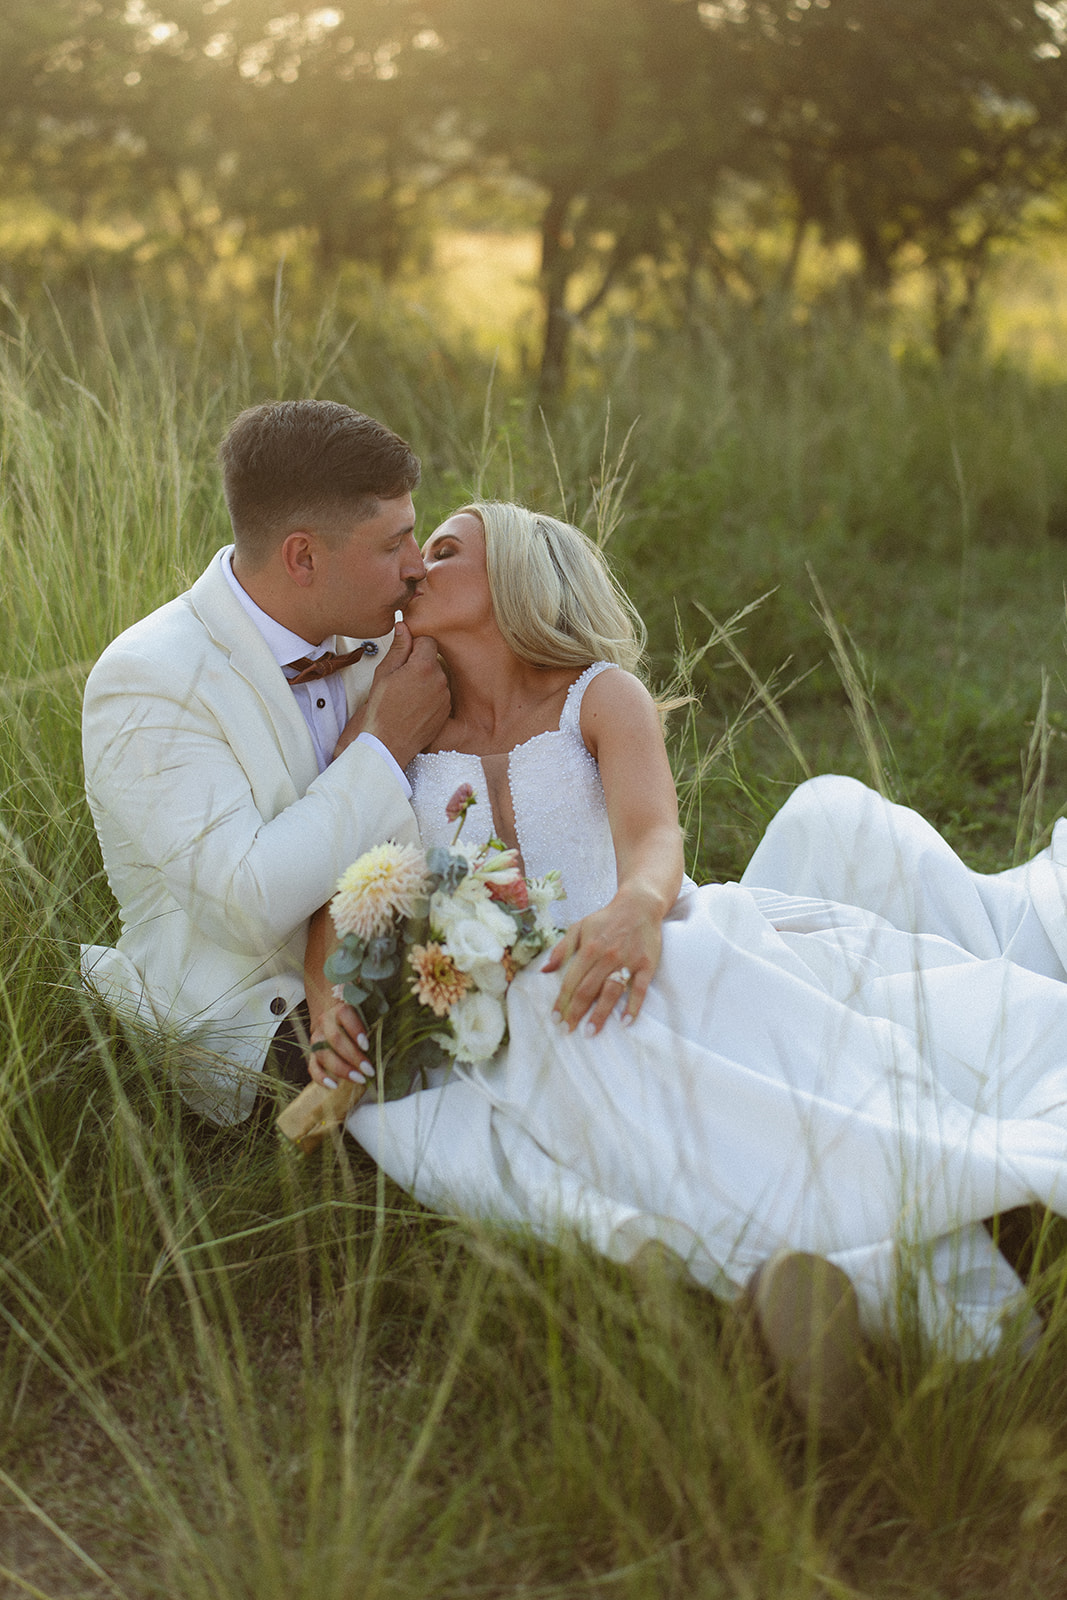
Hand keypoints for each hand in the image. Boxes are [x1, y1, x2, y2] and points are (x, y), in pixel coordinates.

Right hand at [307, 996, 373, 1089]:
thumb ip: (374, 1020)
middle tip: (369, 1070)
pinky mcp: (312, 1053)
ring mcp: (316, 1038)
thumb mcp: (365, 1011)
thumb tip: (392, 1038)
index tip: (367, 1046)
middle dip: (353, 1057)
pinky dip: (321, 1077)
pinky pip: (312, 1066)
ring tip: (358, 1079)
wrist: (330, 1011)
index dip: (355, 1030)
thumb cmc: (357, 1015)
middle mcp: (326, 1022)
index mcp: (340, 1009)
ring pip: (323, 1054)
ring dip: (341, 1069)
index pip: (345, 1015)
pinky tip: (334, 1085)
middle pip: (335, 1039)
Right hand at [358, 618, 449, 767]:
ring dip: (424, 682)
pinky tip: (413, 707)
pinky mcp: (446, 711)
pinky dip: (429, 697)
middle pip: (432, 660)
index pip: (427, 641)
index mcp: (425, 666)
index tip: (402, 658)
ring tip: (405, 696)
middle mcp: (440, 680)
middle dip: (419, 664)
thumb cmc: (381, 710)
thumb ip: (398, 647)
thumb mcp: (384, 673)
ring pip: (436, 678)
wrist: (387, 743)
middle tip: (400, 679)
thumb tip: (403, 627)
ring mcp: (445, 697)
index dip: (413, 647)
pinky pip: (439, 695)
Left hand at [542, 885, 662, 1034]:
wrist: (639, 906)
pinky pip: (640, 989)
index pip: (571, 980)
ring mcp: (627, 961)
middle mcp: (606, 956)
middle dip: (575, 1012)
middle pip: (588, 989)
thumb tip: (544, 970)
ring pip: (611, 991)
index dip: (561, 1001)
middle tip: (567, 1031)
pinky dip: (633, 1006)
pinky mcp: (646, 965)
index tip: (555, 1019)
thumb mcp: (579, 927)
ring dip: (600, 1013)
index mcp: (588, 948)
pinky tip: (625, 1022)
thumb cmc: (606, 919)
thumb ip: (561, 949)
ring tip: (590, 1032)